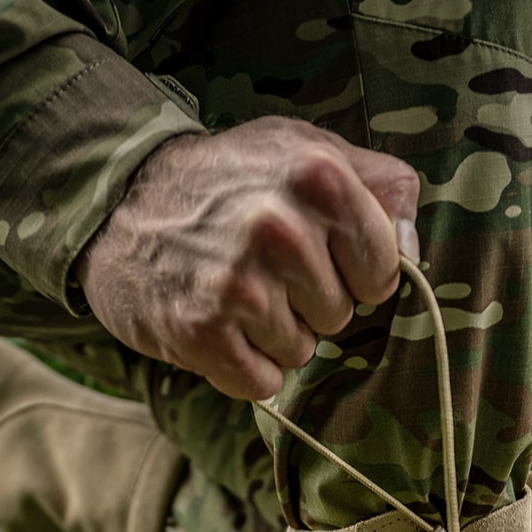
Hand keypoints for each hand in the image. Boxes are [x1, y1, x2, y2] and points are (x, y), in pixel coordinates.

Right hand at [74, 117, 420, 399]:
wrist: (118, 204)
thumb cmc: (228, 181)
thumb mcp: (305, 149)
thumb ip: (378, 186)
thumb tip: (413, 246)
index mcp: (317, 177)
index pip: (385, 270)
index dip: (356, 272)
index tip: (321, 255)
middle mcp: (279, 229)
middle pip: (341, 315)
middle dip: (310, 302)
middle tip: (263, 269)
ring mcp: (239, 285)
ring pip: (301, 351)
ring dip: (273, 334)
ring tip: (234, 291)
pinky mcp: (203, 334)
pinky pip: (261, 382)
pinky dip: (244, 367)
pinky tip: (219, 326)